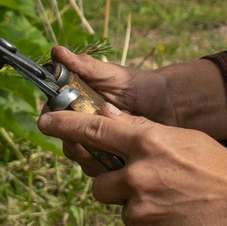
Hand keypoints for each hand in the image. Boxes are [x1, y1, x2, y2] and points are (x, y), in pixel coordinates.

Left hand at [36, 103, 226, 225]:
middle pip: (100, 184)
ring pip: (123, 211)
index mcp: (148, 143)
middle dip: (116, 188)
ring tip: (178, 208)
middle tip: (148, 189)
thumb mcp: (185, 140)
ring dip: (142, 211)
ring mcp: (141, 209)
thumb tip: (111, 119)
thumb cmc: (224, 171)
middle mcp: (138, 175)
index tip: (44, 123)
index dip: (65, 126)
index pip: (94, 130)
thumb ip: (145, 135)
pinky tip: (182, 225)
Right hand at [48, 48, 226, 173]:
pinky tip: (122, 161)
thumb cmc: (142, 86)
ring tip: (108, 150)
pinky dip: (108, 170)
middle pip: (66, 141)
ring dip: (91, 158)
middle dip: (74, 142)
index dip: (54, 119)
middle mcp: (85, 127)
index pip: (54, 115)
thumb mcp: (114, 75)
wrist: (172, 107)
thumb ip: (86, 67)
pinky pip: (102, 174)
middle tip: (86, 142)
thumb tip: (57, 51)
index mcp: (79, 106)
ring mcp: (99, 147)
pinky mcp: (115, 163)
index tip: (59, 119)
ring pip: (82, 160)